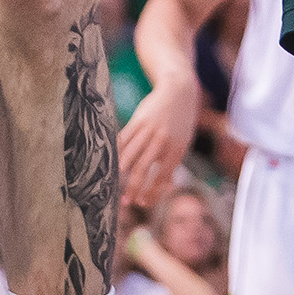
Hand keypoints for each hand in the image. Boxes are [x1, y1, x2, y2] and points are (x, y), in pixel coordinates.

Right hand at [117, 78, 196, 210]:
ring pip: (131, 154)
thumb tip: (164, 186)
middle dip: (134, 187)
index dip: (151, 192)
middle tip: (126, 202)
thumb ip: (173, 162)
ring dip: (121, 172)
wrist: (178, 91)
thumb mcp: (183, 143)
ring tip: (114, 184)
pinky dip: (116, 151)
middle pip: (144, 168)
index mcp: (176, 149)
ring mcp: (149, 129)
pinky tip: (110, 162)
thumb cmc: (181, 122)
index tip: (143, 203)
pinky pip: (124, 138)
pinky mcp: (138, 120)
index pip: (162, 177)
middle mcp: (162, 140)